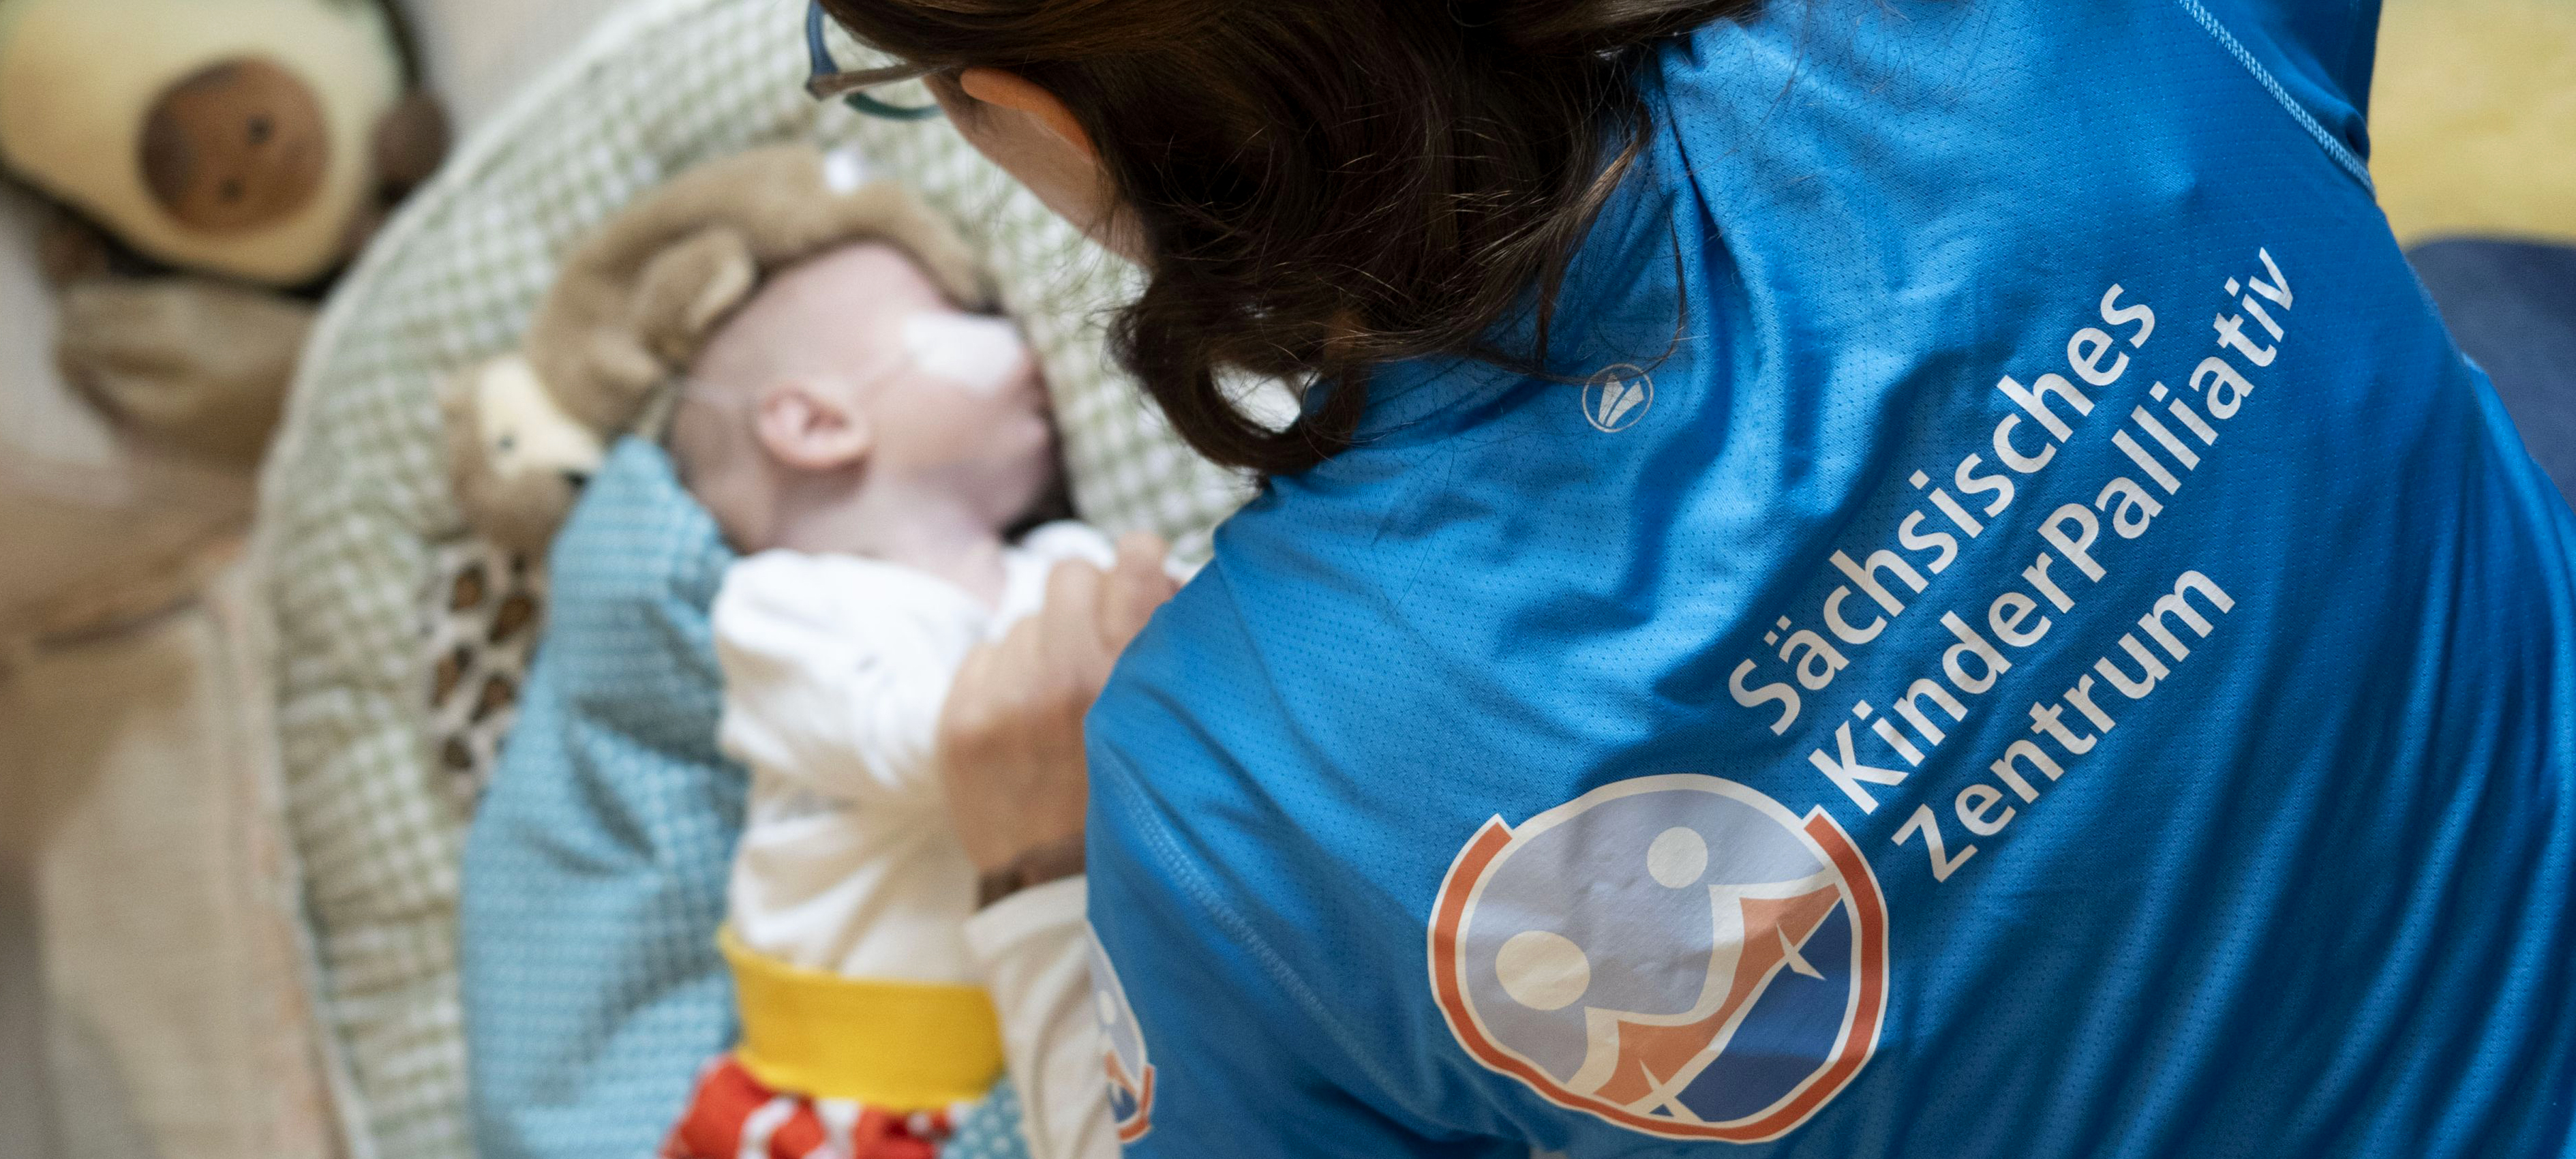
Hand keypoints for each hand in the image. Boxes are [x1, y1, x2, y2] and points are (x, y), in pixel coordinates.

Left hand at [938, 533, 1179, 877]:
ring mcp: (1004, 699)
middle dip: (1088, 600)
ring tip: (1058, 702)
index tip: (1140, 578)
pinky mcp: (958, 721)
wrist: (1061, 899)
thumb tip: (1162, 580)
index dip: (1141, 562)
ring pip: (1026, 619)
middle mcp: (1065, 677)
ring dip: (1044, 646)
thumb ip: (1170, 652)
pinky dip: (1004, 678)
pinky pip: (985, 654)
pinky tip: (1023, 723)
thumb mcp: (1175, 731)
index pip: (1136, 557)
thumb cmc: (1132, 807)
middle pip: (1072, 573)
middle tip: (1096, 641)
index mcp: (1133, 675)